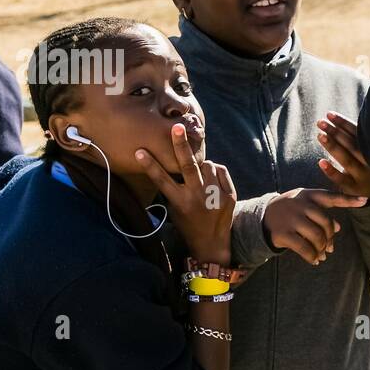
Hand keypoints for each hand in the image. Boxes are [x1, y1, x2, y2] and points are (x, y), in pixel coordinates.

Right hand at [136, 123, 235, 264]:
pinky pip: (220, 170)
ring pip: (207, 164)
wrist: (212, 243)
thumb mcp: (175, 209)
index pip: (162, 180)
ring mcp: (215, 196)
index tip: (140, 151)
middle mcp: (197, 198)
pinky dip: (215, 171)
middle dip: (181, 145)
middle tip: (177, 127)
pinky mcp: (229, 195)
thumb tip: (177, 162)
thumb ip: (175, 188)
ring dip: (202, 165)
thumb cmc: (188, 223)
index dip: (150, 165)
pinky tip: (212, 181)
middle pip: (188, 165)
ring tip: (200, 177)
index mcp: (179, 202)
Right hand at [263, 187, 366, 265]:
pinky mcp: (283, 234)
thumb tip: (338, 228)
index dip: (349, 199)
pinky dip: (313, 257)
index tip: (365, 201)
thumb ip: (321, 212)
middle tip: (329, 248)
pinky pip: (305, 249)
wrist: (261, 217)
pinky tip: (315, 260)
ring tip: (323, 255)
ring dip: (322, 249)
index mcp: (308, 195)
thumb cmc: (290, 212)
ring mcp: (291, 218)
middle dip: (330, 238)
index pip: (331, 197)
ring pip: (317, 237)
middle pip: (326, 223)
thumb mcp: (304, 206)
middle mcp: (300, 204)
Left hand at [316, 111, 369, 199]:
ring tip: (319, 135)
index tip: (329, 114)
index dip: (343, 123)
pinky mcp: (354, 188)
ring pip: (347, 160)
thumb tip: (334, 117)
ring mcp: (362, 176)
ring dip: (333, 147)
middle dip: (336, 132)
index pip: (358, 134)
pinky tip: (321, 161)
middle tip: (321, 122)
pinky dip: (331, 170)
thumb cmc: (364, 166)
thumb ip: (354, 138)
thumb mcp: (364, 151)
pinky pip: (341, 179)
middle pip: (352, 145)